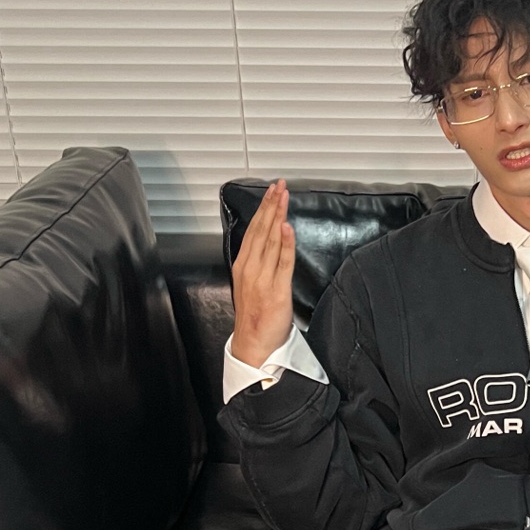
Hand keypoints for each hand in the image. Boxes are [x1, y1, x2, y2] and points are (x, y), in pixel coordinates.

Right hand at [231, 179, 295, 367]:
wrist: (253, 343)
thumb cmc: (254, 315)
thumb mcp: (250, 283)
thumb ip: (258, 262)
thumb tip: (270, 242)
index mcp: (242, 265)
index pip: (254, 230)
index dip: (263, 208)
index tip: (271, 191)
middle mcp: (250, 268)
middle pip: (261, 230)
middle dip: (271, 205)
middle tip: (279, 186)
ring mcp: (263, 278)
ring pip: (271, 241)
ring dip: (278, 216)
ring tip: (284, 197)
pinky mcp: (277, 289)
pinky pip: (282, 262)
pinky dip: (285, 243)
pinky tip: (287, 227)